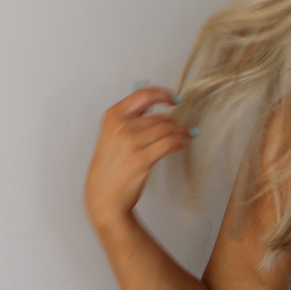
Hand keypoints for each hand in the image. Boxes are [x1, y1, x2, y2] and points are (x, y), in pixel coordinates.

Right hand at [84, 86, 193, 232]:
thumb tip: (155, 111)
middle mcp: (121, 126)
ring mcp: (131, 142)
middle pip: (158, 116)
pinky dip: (179, 142)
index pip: (143, 94)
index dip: (163, 93)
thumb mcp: (111, 136)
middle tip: (184, 127)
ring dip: (180, 131)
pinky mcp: (142, 159)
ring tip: (186, 135)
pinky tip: (181, 144)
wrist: (104, 196)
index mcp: (113, 116)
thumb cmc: (109, 169)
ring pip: (166, 128)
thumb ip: (129, 120)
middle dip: (175, 122)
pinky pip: (169, 144)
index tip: (174, 98)